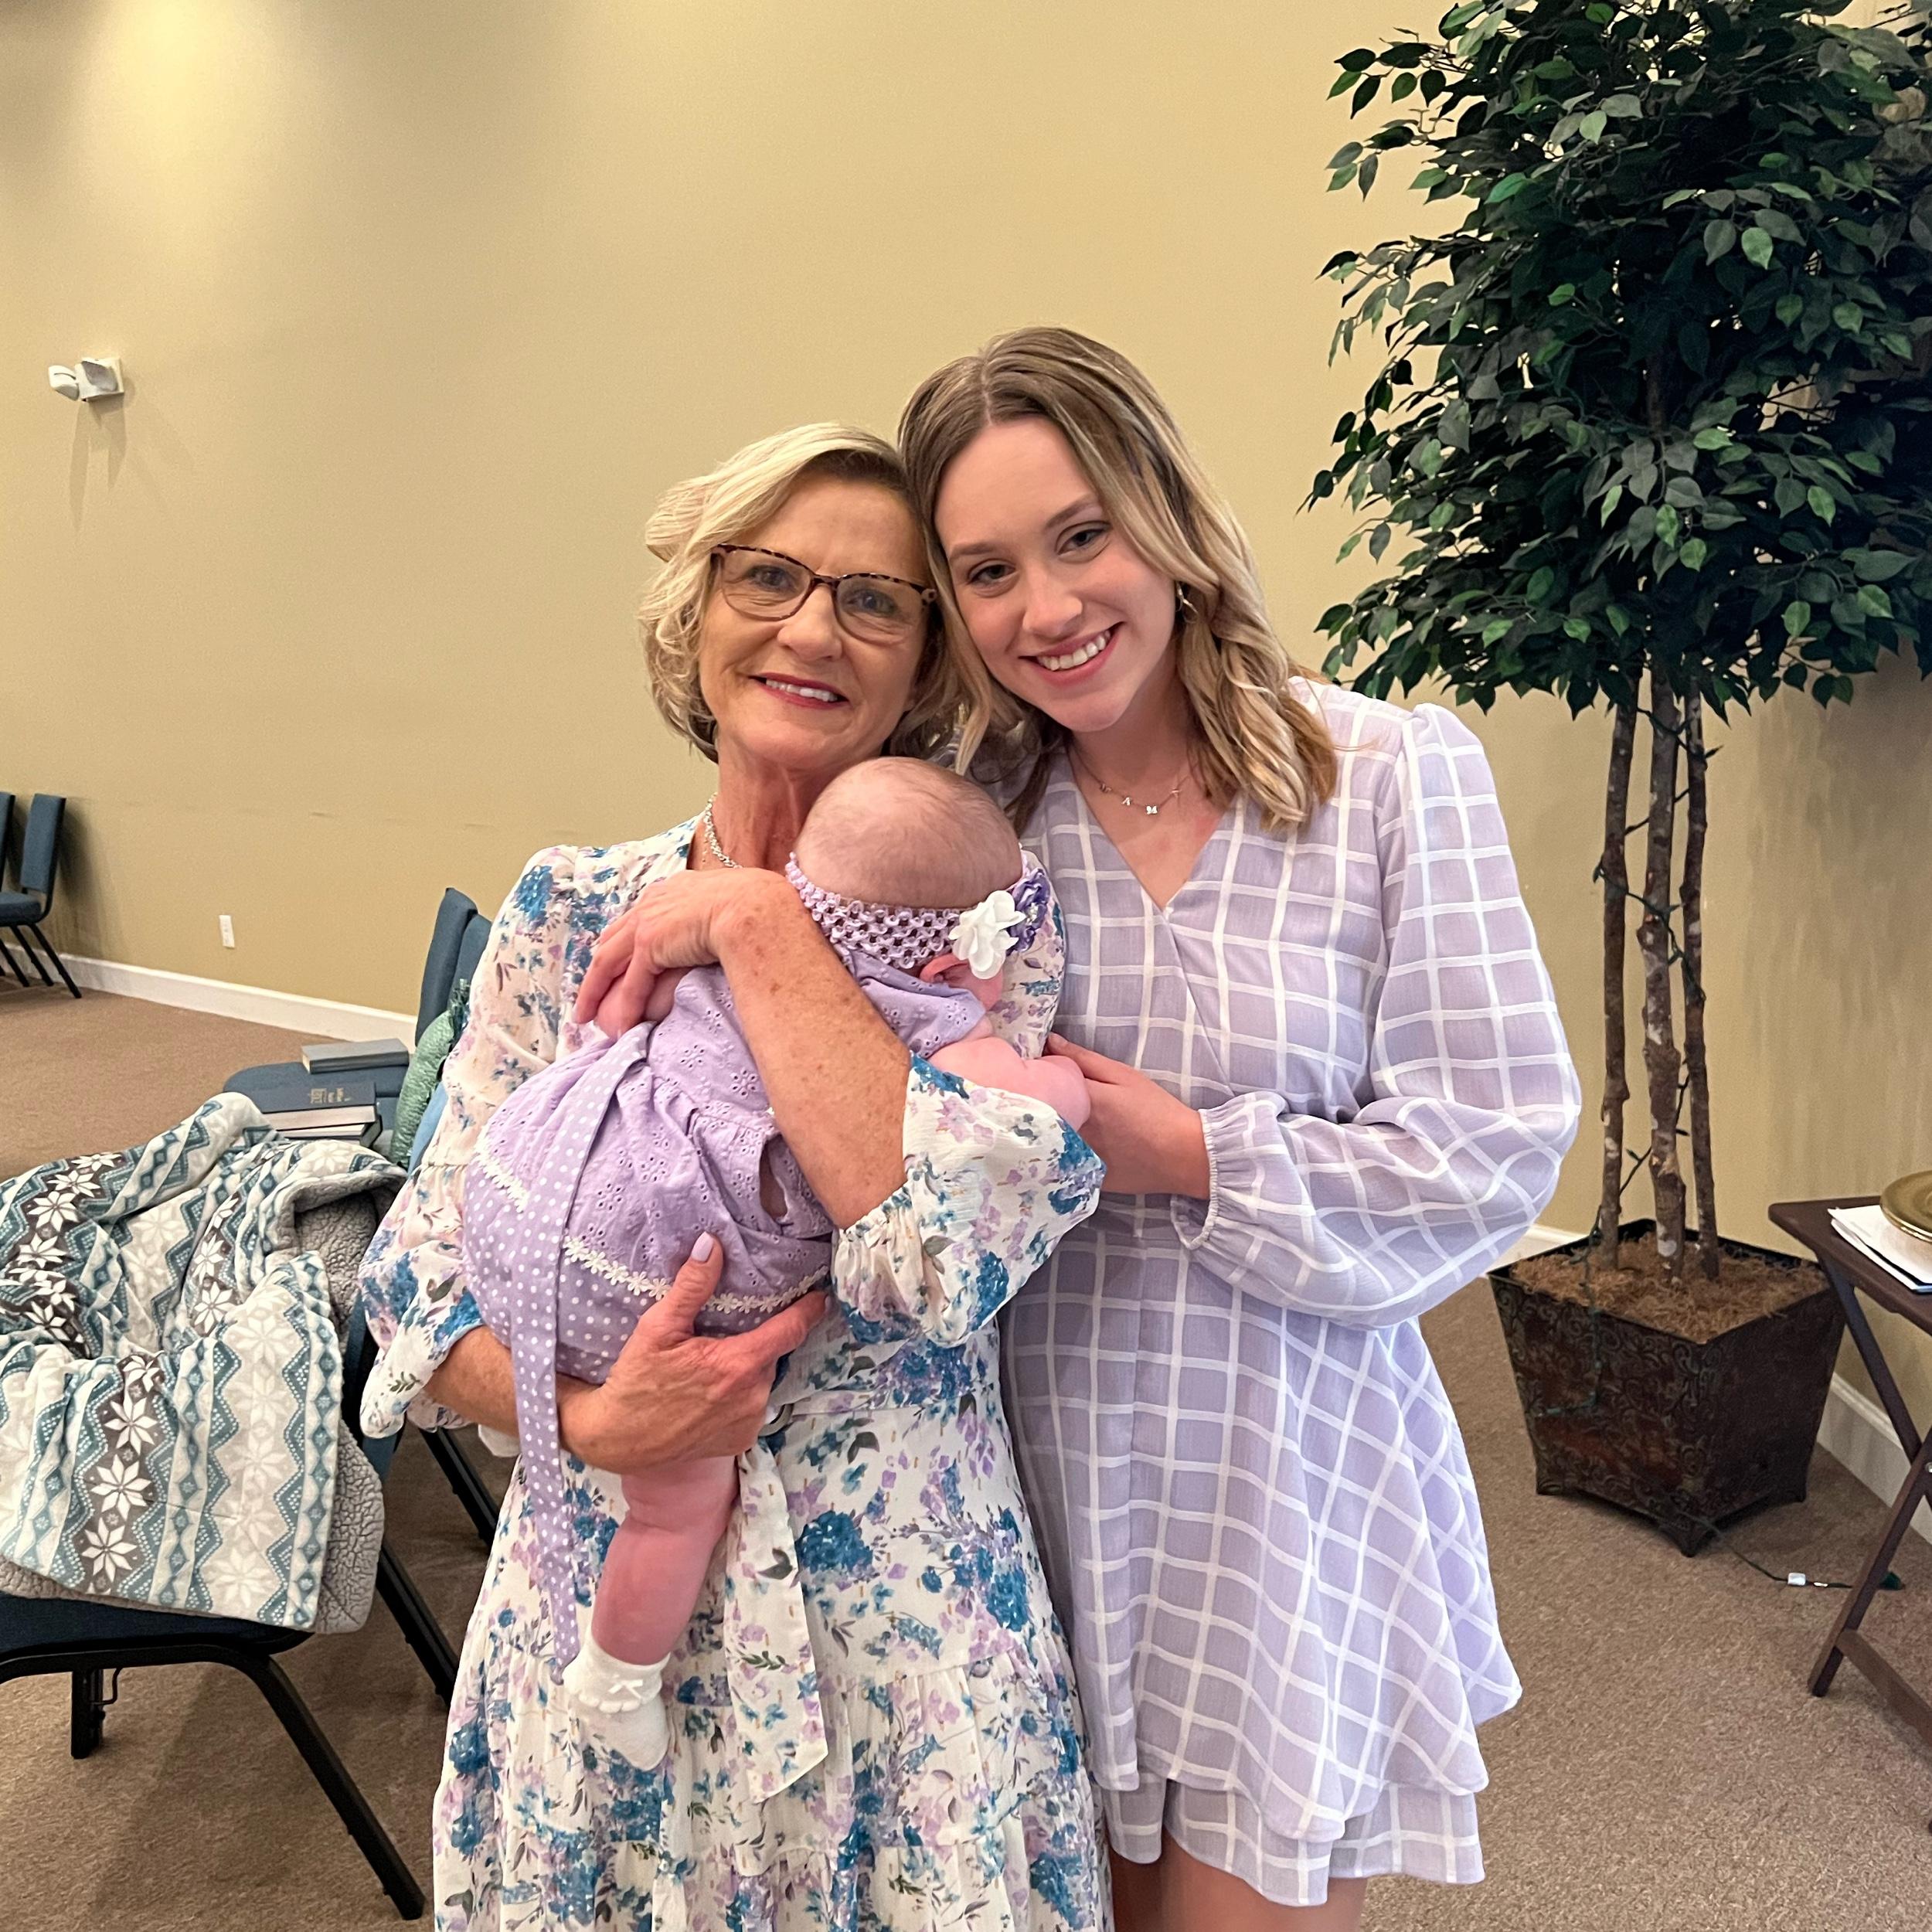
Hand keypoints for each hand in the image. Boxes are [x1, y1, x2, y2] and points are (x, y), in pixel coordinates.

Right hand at [558, 1236, 827, 1472]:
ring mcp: (748, 1422)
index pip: (791, 1330)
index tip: (820, 1296)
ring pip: (763, 1380)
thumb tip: (712, 1245)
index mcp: (738, 1365)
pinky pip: (752, 1407)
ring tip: (717, 1361)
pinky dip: (740, 1395)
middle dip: (760, 1339)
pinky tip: (712, 1392)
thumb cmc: (635, 1381)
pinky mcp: (740, 1441)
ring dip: (748, 1368)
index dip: (809, 1310)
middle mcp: (752, 1396)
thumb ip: (691, 1287)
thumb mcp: (657, 1328)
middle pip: (773, 1354)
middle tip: (734, 1330)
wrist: (617, 1440)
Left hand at [574, 868, 783, 1036]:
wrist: (756, 908)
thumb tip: (732, 933)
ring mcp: (648, 921)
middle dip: (597, 970)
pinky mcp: (650, 942)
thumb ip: (719, 917)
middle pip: (612, 940)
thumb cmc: (758, 909)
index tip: (614, 965)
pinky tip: (620, 1028)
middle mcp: (653, 901)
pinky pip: (630, 983)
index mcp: (673, 890)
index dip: (622, 944)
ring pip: (608, 962)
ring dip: (594, 992)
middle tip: (588, 996)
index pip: (637, 920)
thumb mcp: (732, 907)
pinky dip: (624, 1008)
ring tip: (586, 1017)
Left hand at [1044, 1034, 1209, 1197]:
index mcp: (1083, 1100)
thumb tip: (1051, 1041)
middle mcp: (1074, 1129)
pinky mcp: (1083, 1177)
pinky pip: (1063, 1161)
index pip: (1043, 1081)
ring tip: (1057, 1120)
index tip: (1038, 1072)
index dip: (1037, 1075)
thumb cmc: (1157, 1110)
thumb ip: (1084, 1059)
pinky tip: (1075, 1145)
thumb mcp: (1124, 1076)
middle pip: (1042, 1111)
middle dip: (1040, 1101)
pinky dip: (1063, 1151)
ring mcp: (1077, 1157)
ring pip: (1049, 1137)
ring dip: (1048, 1126)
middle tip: (1046, 1096)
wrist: (1183, 1155)